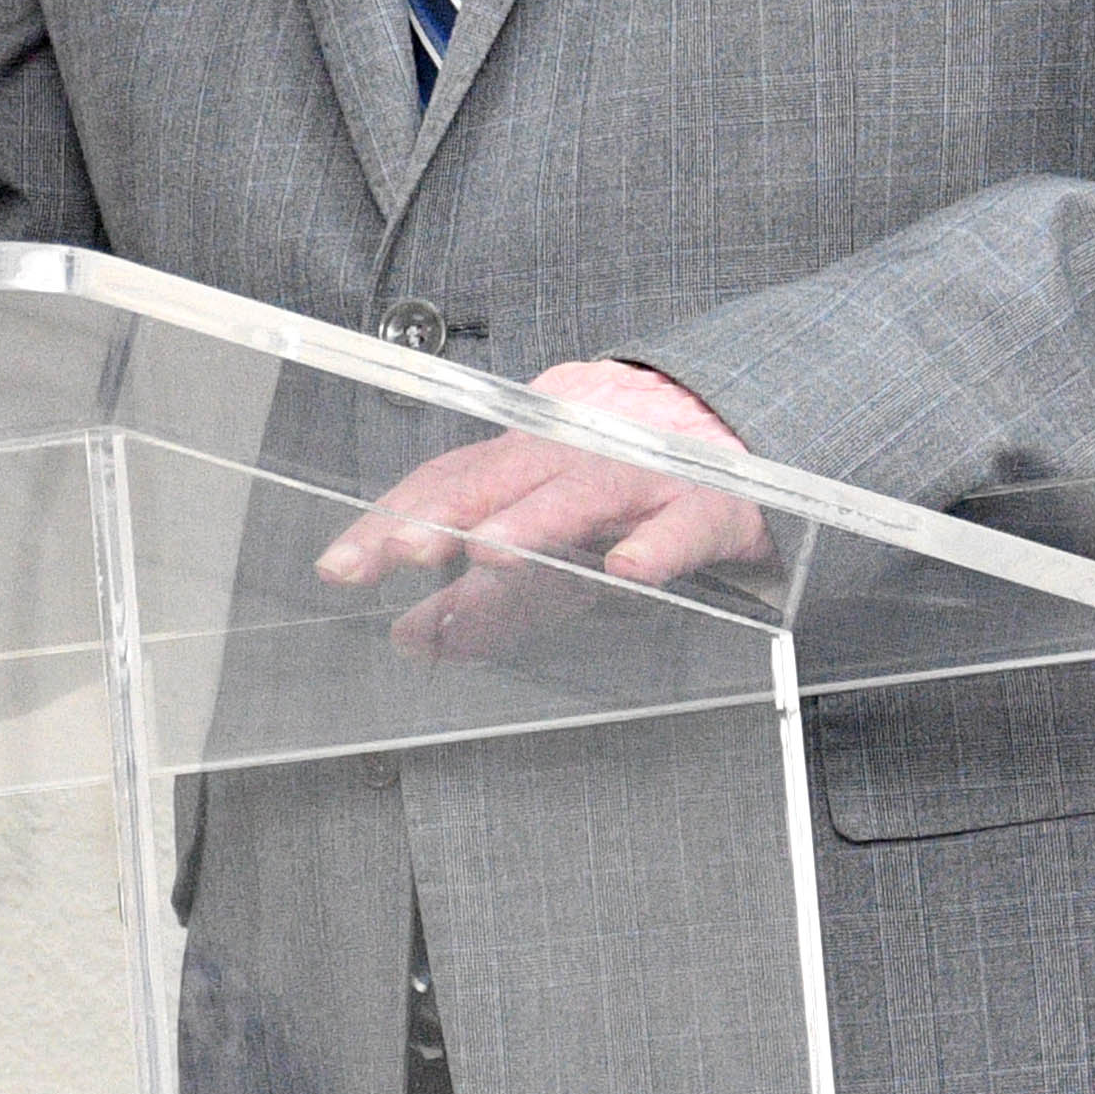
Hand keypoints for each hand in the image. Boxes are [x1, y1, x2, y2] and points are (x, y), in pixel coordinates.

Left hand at [317, 361, 768, 660]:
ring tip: (488, 551)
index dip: (393, 520)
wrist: (752, 455)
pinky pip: (685, 524)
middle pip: (502, 476)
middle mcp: (577, 461)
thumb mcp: (554, 563)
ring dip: (536, 519)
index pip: (447, 484)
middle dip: (448, 510)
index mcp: (528, 468)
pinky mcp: (712, 507)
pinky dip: (658, 543)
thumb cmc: (634, 510)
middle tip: (401, 549)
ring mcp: (644, 479)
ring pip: (584, 489)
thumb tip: (408, 637)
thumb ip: (482, 605)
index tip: (342, 565)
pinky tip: (630, 570)